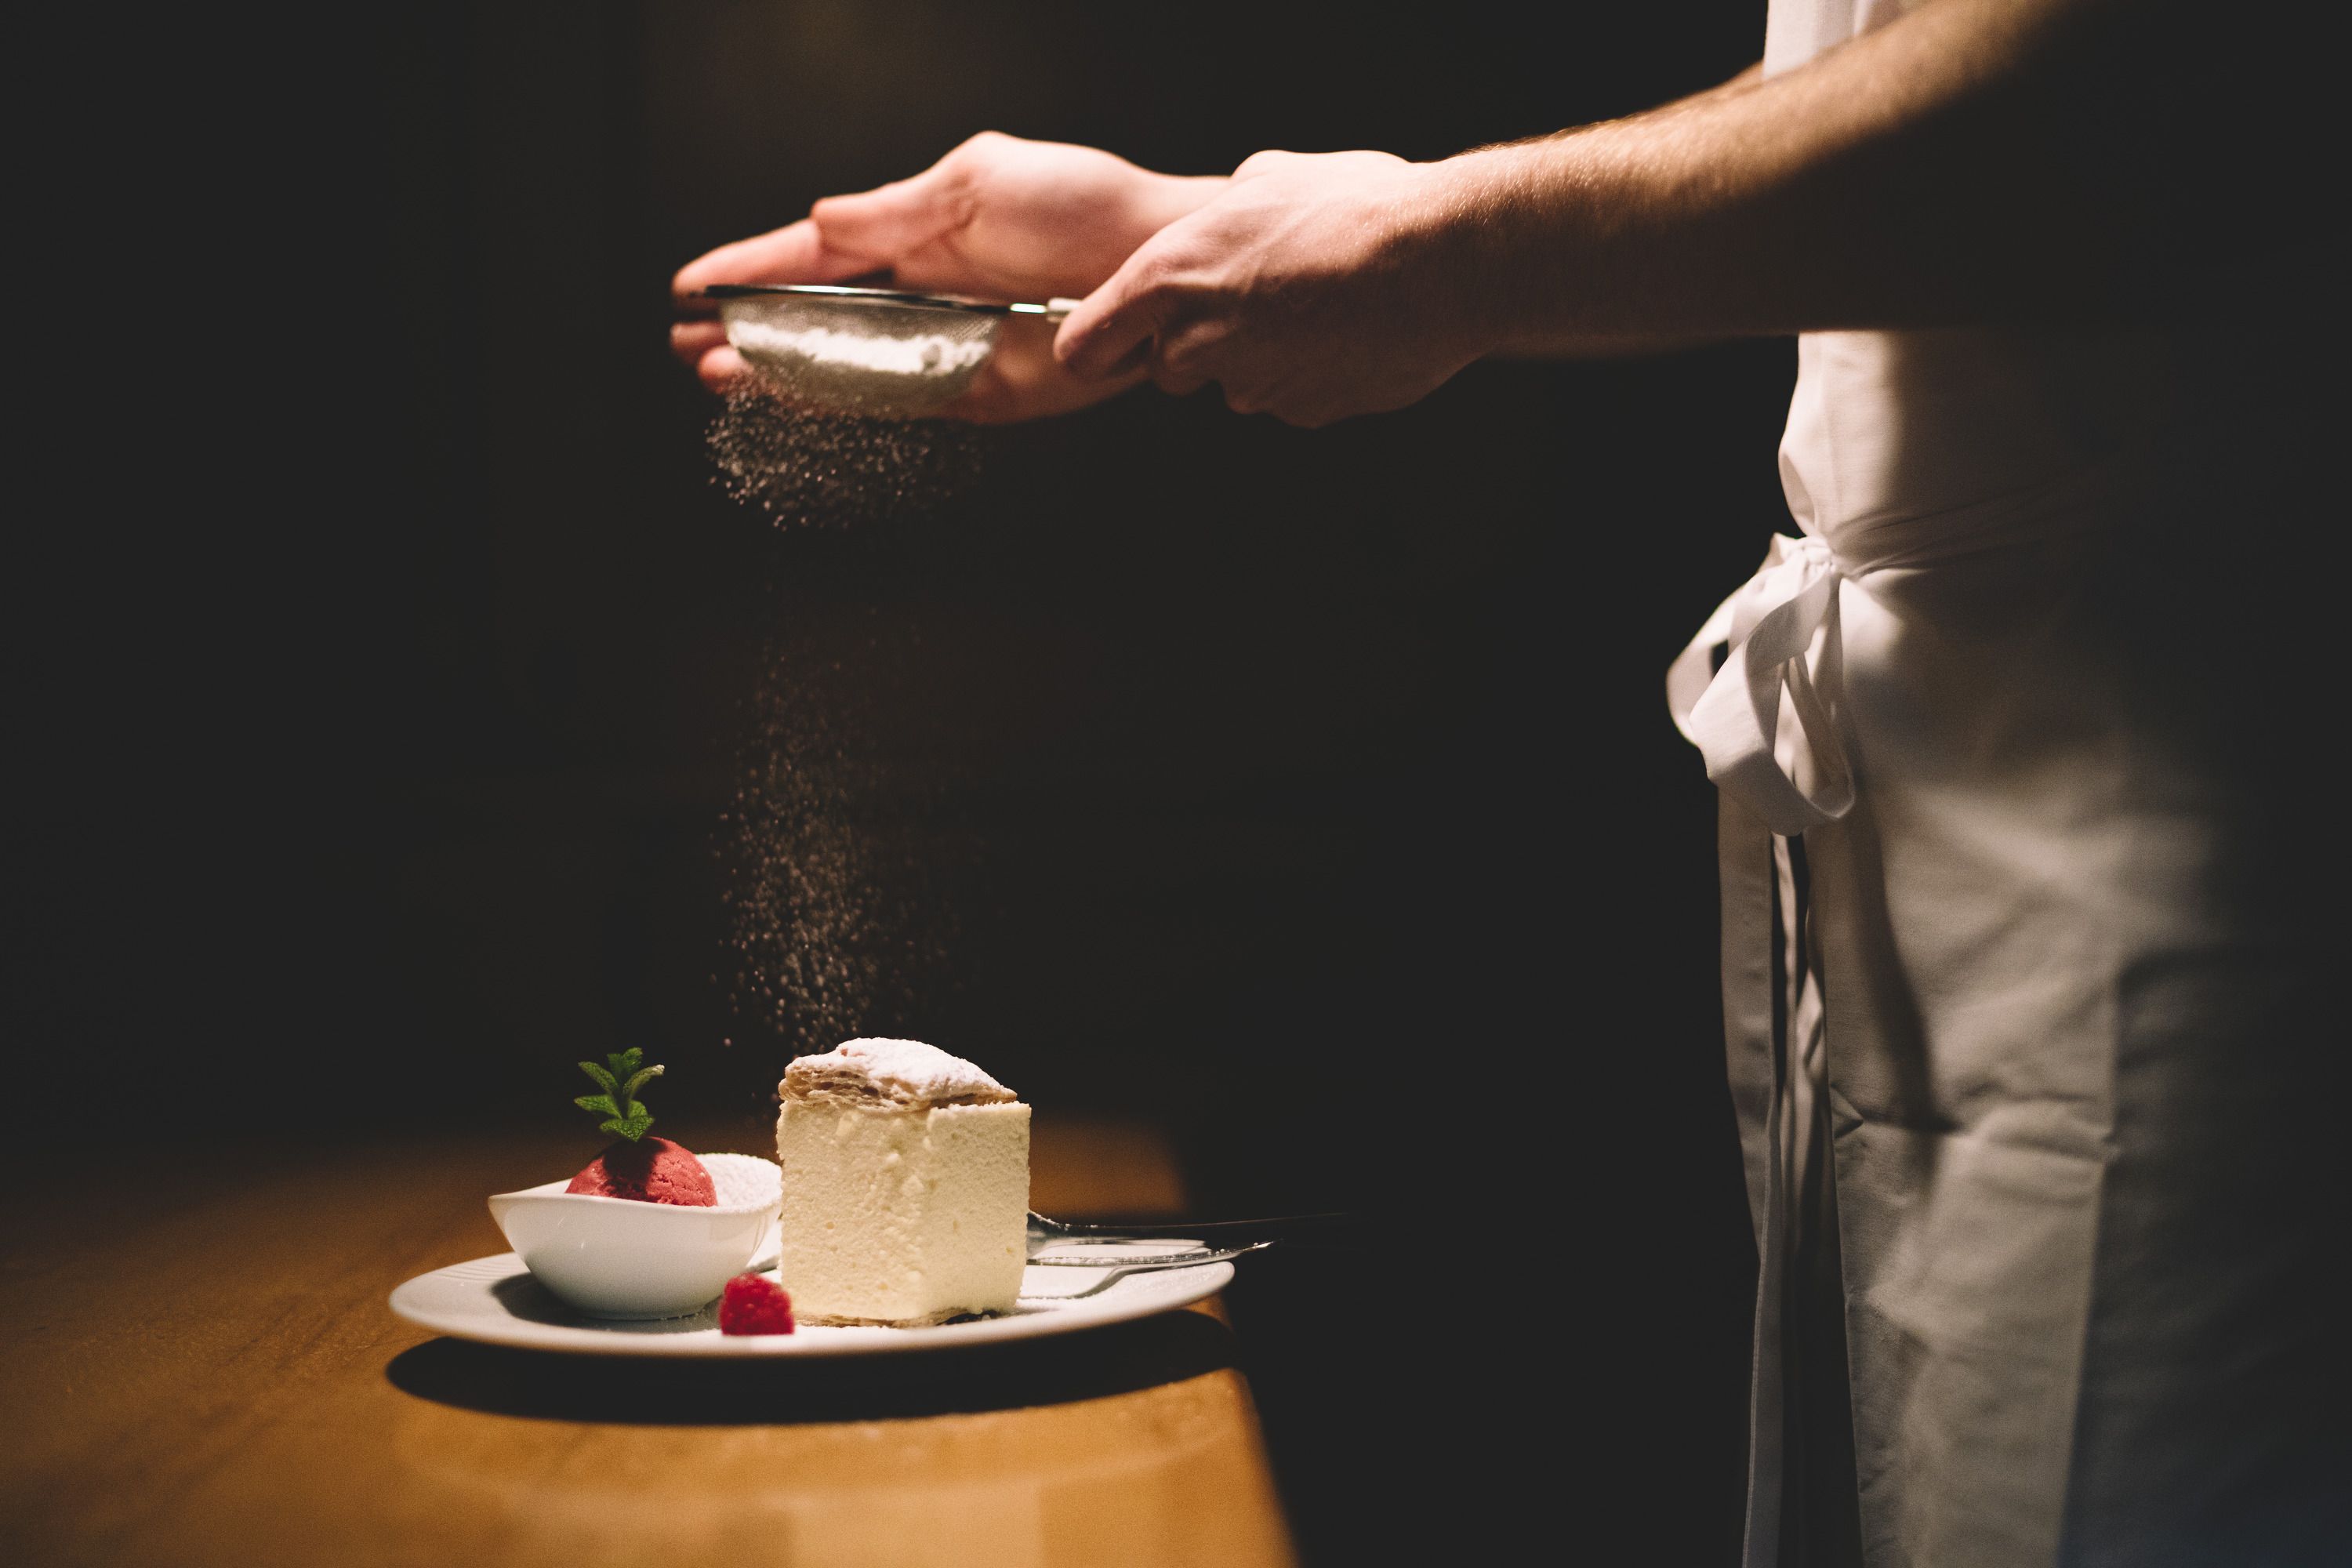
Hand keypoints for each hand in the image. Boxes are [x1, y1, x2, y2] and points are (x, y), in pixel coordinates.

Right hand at [672, 132, 1223, 421]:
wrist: (1152, 263)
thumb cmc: (1084, 206)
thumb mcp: (976, 181)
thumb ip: (892, 211)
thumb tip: (820, 221)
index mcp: (914, 233)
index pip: (812, 254)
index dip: (750, 268)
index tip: (692, 284)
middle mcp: (920, 293)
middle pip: (813, 318)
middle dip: (748, 330)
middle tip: (688, 345)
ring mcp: (942, 345)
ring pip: (839, 366)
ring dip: (776, 372)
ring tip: (717, 374)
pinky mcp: (973, 391)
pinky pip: (891, 401)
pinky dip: (836, 403)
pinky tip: (787, 399)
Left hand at [1054, 150, 1490, 427]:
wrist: (1440, 262)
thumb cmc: (1355, 207)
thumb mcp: (1269, 177)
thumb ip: (1219, 216)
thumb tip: (1220, 223)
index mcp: (1169, 278)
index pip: (1085, 345)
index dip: (1096, 345)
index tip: (1108, 344)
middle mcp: (1198, 342)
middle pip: (1166, 369)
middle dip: (1196, 344)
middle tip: (1252, 297)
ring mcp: (1251, 387)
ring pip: (1236, 383)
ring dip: (1260, 355)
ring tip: (1316, 303)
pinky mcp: (1302, 412)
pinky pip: (1290, 397)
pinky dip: (1309, 372)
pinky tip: (1348, 330)